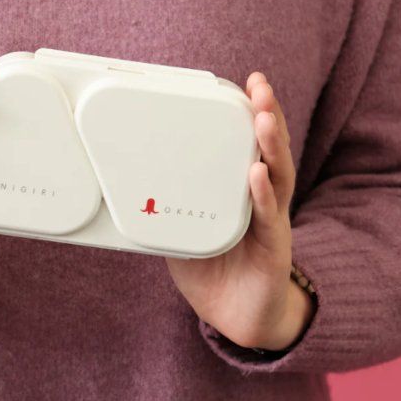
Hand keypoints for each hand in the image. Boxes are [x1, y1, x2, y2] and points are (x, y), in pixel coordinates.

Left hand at [166, 72, 312, 350]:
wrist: (239, 318)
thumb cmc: (213, 270)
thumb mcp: (183, 230)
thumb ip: (166, 206)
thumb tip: (124, 185)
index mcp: (243, 190)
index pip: (251, 143)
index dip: (251, 113)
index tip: (249, 82)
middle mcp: (262, 199)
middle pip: (270, 149)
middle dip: (267, 114)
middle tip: (260, 86)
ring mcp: (271, 221)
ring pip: (276, 176)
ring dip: (271, 145)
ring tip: (264, 117)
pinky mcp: (273, 248)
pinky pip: (268, 218)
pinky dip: (261, 195)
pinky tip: (256, 174)